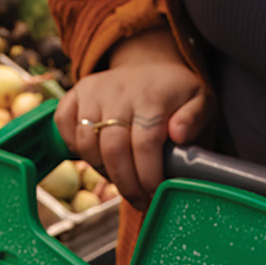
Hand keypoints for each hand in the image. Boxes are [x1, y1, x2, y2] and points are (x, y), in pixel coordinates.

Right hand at [54, 31, 210, 208]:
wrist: (151, 64)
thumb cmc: (177, 93)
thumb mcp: (202, 102)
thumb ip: (194, 119)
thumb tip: (179, 135)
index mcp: (152, 98)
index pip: (145, 144)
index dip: (148, 176)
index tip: (155, 194)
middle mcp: (118, 93)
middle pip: (112, 148)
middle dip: (126, 183)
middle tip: (139, 200)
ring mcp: (93, 92)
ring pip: (86, 143)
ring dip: (103, 170)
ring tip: (123, 180)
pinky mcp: (75, 93)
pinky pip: (64, 126)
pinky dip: (75, 148)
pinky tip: (99, 159)